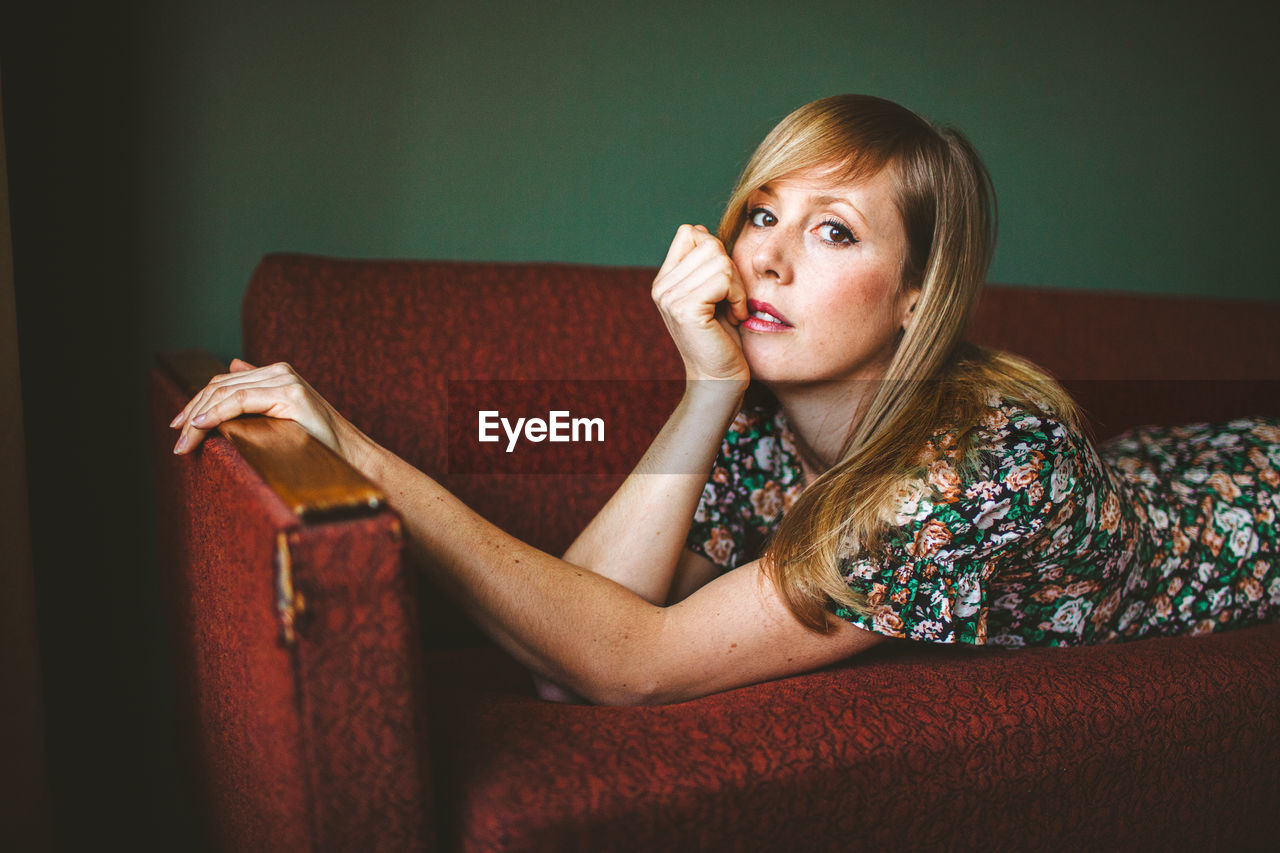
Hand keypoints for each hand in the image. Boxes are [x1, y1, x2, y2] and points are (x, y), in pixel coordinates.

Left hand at [170, 358, 353, 458]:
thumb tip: (231, 366)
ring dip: (198, 418)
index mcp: (277, 372)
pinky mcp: (290, 394)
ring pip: (225, 393)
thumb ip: (257, 391)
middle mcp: (280, 370)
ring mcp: (286, 379)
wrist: (351, 455)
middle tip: (176, 438)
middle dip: (192, 412)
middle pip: (220, 386)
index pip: (224, 383)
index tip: (178, 427)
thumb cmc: (317, 442)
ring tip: (184, 441)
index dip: (197, 403)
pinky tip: (201, 426)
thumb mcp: (281, 414)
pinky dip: (216, 413)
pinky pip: (241, 402)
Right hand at [651, 224, 750, 385]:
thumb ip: (706, 265)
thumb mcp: (714, 293)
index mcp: (665, 280)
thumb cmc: (724, 338)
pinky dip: (737, 296)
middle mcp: (661, 287)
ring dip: (737, 285)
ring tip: (732, 309)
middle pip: (708, 242)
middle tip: (732, 300)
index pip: (690, 232)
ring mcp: (669, 297)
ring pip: (719, 259)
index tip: (723, 284)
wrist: (720, 380)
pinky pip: (723, 278)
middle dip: (731, 268)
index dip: (715, 250)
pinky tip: (734, 316)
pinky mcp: (685, 309)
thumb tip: (702, 230)